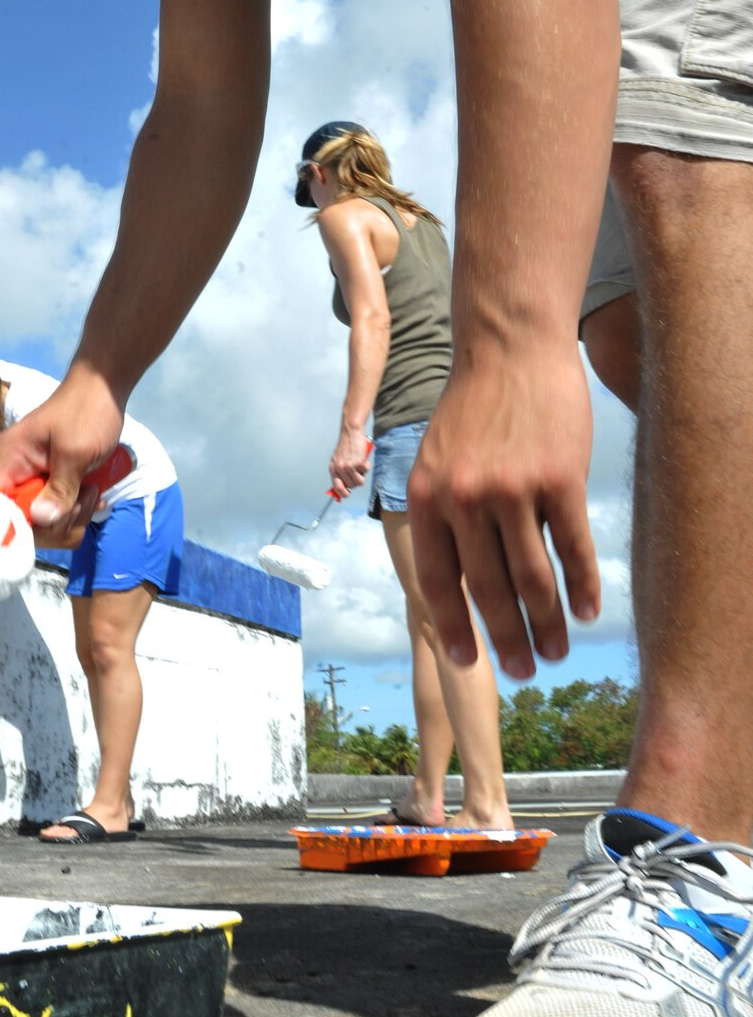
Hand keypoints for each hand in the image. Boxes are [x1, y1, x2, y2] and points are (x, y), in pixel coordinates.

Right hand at [0, 366, 124, 548]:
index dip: (16, 524)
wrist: (104, 387)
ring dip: (71, 516)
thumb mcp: (76, 451)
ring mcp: (35, 479)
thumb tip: (41, 520)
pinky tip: (94, 493)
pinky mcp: (53, 483)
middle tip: (81, 499)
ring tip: (91, 490)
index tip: (47, 524)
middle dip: (56, 521)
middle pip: (22, 521)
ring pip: (44, 522)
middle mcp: (15, 472)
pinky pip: (59, 513)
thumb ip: (60, 487)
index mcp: (9, 459)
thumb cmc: (87, 411)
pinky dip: (77, 511)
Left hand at [329, 426, 371, 497]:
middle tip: (357, 471)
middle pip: (351, 485)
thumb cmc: (346, 446)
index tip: (347, 494)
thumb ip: (340, 472)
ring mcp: (349, 466)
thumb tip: (345, 487)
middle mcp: (340, 469)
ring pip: (359, 481)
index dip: (342, 493)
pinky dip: (366, 465)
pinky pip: (366, 470)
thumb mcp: (338, 459)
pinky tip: (362, 458)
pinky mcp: (358, 462)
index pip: (336, 487)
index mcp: (333, 469)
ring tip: (360, 465)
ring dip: (362, 474)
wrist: (350, 432)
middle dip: (356, 480)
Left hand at [406, 344, 599, 680]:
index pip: (438, 579)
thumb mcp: (438, 459)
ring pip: (533, 578)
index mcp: (428, 498)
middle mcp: (466, 498)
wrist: (509, 347)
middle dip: (506, 638)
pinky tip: (588, 611)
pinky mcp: (560, 478)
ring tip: (556, 651)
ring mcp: (514, 489)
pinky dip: (583, 587)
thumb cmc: (476, 407)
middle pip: (488, 589)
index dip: (453, 625)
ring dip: (548, 624)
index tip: (465, 660)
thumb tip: (459, 580)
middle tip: (522, 670)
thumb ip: (446, 514)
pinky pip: (573, 548)